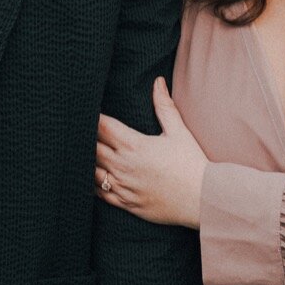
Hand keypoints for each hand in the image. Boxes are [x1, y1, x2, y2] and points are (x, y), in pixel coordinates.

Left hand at [95, 78, 206, 227]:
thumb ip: (164, 106)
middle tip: (82, 129)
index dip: (93, 117)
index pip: (102, 126)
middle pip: (92, 147)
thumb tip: (158, 81)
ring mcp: (122, 186)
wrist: (202, 199)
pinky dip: (93, 183)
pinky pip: (99, 193)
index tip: (88, 112)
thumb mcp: (178, 131)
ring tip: (85, 152)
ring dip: (88, 160)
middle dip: (87, 137)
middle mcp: (123, 165)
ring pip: (91, 171)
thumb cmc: (192, 164)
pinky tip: (94, 176)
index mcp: (134, 145)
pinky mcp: (125, 203)